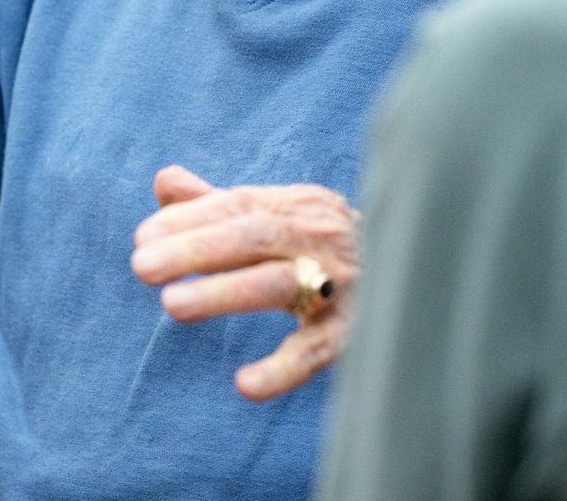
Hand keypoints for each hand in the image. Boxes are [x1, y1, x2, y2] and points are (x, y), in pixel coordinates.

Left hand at [130, 164, 359, 400]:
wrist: (424, 275)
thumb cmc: (327, 247)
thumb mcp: (280, 216)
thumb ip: (221, 203)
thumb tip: (164, 181)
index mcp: (298, 207)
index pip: (238, 205)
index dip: (188, 219)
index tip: (142, 237)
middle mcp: (323, 239)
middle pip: (254, 236)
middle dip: (195, 248)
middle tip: (141, 266)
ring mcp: (345, 285)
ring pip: (279, 285)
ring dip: (223, 292)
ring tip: (171, 305)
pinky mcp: (359, 334)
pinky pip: (318, 351)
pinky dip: (282, 369)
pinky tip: (245, 385)